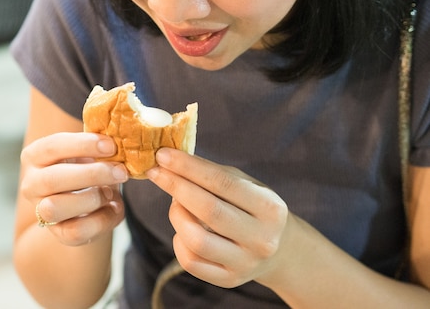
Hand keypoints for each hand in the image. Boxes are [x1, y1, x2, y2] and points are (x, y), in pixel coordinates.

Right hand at [19, 132, 127, 245]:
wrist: (87, 203)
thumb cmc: (88, 167)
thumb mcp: (90, 152)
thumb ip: (99, 147)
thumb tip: (120, 142)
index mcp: (35, 156)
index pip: (52, 146)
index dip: (82, 145)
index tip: (111, 145)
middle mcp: (31, 184)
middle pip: (52, 179)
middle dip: (92, 174)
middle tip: (121, 171)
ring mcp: (41, 211)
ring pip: (56, 208)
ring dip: (92, 198)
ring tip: (111, 191)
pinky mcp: (59, 233)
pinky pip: (77, 231)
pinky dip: (102, 219)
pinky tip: (113, 207)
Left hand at [146, 148, 288, 287]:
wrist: (278, 250)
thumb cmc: (252, 207)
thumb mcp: (245, 184)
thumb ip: (212, 172)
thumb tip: (171, 159)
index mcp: (269, 207)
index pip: (222, 182)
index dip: (188, 167)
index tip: (163, 155)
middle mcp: (262, 238)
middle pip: (208, 210)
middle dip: (176, 186)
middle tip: (155, 172)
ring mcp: (246, 263)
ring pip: (196, 240)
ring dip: (176, 215)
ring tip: (174, 202)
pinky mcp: (229, 280)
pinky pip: (191, 261)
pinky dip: (178, 241)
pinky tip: (181, 229)